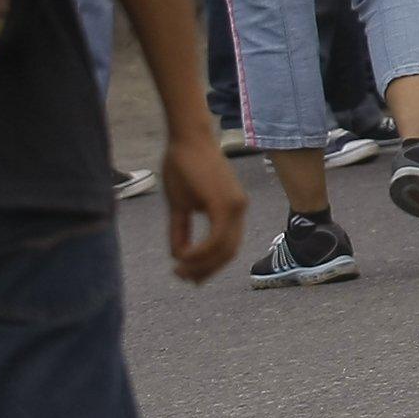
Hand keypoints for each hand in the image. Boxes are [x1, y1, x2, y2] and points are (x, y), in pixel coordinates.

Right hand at [160, 124, 244, 284]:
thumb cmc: (184, 168)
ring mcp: (236, 206)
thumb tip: (179, 255)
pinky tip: (182, 255)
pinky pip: (217, 238)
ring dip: (201, 265)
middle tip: (183, 278)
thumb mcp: (180, 206)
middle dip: (205, 270)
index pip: (227, 247)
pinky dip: (200, 252)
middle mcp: (239, 209)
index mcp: (232, 210)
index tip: (188, 275)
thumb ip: (182, 231)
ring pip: (224, 249)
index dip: (209, 266)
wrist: (187, 139)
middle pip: (228, 253)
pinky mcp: (226, 202)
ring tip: (179, 269)